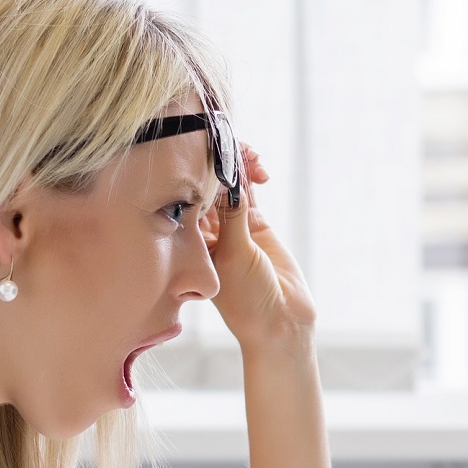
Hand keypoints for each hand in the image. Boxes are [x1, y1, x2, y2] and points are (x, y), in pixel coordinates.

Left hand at [200, 147, 316, 352]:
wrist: (281, 322)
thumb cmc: (247, 300)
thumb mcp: (234, 255)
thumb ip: (231, 216)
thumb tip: (226, 177)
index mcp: (189, 241)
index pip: (186, 195)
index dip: (194, 170)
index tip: (202, 149)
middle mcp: (206, 232)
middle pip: (205, 185)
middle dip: (216, 162)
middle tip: (230, 145)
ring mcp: (232, 227)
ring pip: (229, 185)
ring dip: (237, 165)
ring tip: (251, 157)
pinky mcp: (255, 227)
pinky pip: (249, 193)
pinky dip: (252, 175)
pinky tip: (258, 168)